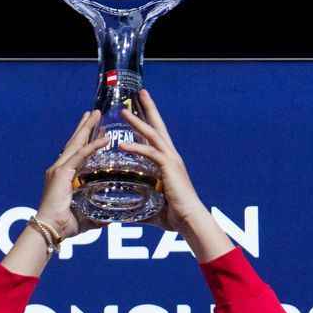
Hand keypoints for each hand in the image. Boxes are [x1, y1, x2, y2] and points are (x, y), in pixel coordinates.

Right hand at [37, 110, 112, 238]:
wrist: (49, 229)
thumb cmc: (63, 226)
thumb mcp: (85, 218)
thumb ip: (97, 217)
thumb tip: (110, 220)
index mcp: (62, 177)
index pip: (75, 153)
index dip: (85, 140)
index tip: (95, 129)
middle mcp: (58, 169)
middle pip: (74, 142)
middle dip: (85, 127)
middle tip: (94, 113)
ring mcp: (59, 169)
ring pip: (76, 143)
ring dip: (87, 127)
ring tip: (96, 114)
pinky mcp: (62, 173)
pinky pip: (80, 155)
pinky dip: (93, 146)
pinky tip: (105, 138)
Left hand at [117, 90, 207, 232]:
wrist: (189, 220)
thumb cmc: (173, 215)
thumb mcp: (152, 206)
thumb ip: (139, 205)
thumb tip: (125, 214)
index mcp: (167, 161)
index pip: (155, 135)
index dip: (147, 121)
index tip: (138, 107)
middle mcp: (170, 156)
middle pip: (158, 126)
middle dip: (148, 109)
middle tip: (139, 93)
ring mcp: (171, 160)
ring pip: (153, 135)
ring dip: (138, 122)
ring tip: (125, 111)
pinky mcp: (169, 168)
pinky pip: (151, 154)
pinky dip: (136, 149)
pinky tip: (123, 146)